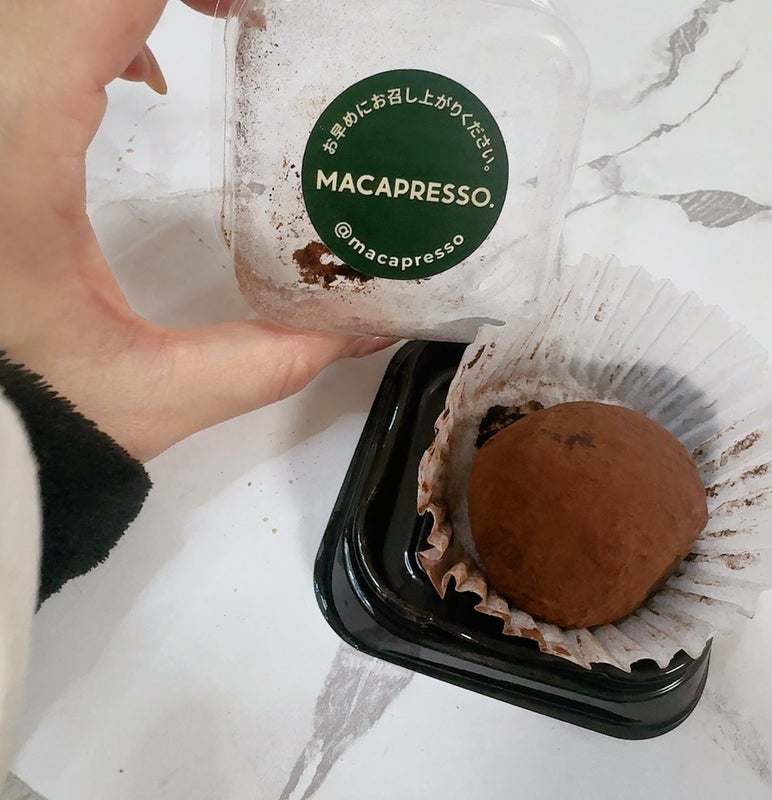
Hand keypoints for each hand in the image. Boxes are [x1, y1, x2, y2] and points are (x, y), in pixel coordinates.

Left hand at [0, 0, 392, 461]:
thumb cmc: (28, 415)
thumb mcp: (161, 390)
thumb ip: (272, 359)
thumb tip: (358, 330)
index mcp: (14, 160)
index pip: (84, 2)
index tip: (243, 10)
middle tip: (235, 12)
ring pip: (28, 4)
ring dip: (118, 6)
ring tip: (196, 28)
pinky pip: (17, 34)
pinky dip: (83, 27)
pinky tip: (135, 78)